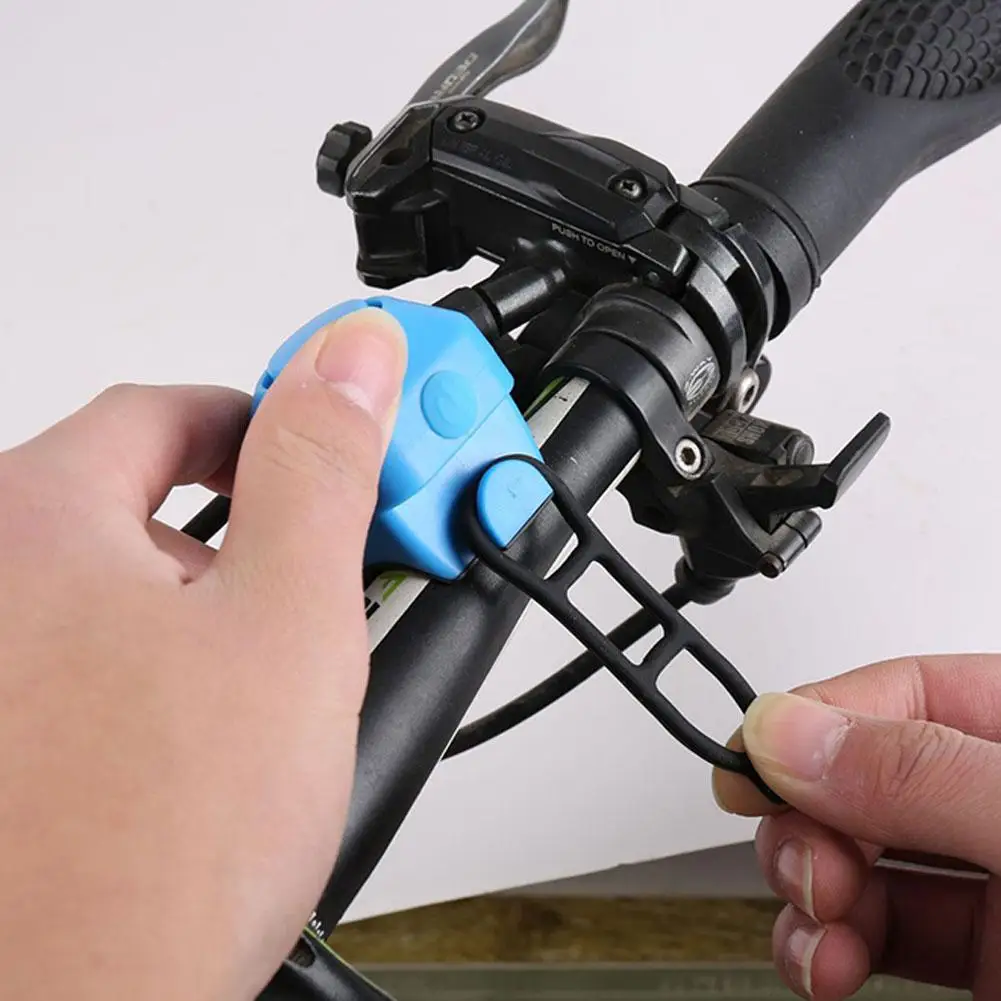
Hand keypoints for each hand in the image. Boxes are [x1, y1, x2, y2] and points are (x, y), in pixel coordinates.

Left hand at [0, 307, 405, 999]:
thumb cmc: (150, 848)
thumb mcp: (286, 622)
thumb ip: (321, 469)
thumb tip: (350, 359)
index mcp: (34, 520)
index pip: (173, 411)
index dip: (275, 422)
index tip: (337, 444)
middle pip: (149, 498)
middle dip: (256, 526)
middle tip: (330, 568)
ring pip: (134, 587)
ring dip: (220, 603)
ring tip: (282, 672)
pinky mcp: (14, 739)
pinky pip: (108, 657)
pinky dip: (177, 662)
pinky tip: (219, 727)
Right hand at [714, 655, 1000, 1000]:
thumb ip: (923, 776)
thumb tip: (790, 734)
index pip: (909, 690)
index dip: (818, 719)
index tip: (752, 764)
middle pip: (865, 775)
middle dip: (810, 820)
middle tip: (803, 862)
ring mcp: (999, 883)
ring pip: (861, 856)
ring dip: (810, 889)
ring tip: (816, 920)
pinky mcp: (988, 960)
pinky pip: (883, 929)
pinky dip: (833, 944)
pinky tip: (828, 961)